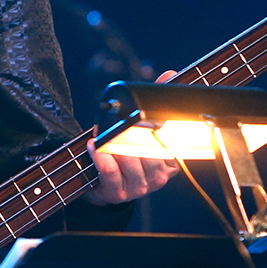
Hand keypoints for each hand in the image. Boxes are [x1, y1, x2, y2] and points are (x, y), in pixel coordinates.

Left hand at [84, 69, 179, 205]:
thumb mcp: (142, 127)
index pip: (173, 142)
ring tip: (103, 135)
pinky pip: (111, 172)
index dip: (161, 127)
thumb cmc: (126, 152)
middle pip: (149, 150)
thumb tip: (170, 74)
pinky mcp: (118, 193)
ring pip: (129, 160)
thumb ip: (156, 102)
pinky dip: (100, 156)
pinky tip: (94, 146)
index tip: (149, 117)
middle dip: (130, 133)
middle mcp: (160, 177)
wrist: (104, 183)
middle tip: (119, 124)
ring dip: (112, 144)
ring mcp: (140, 188)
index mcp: (171, 161)